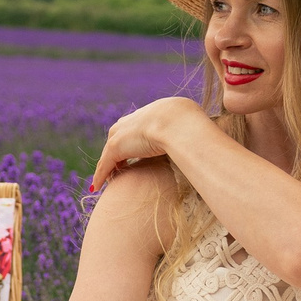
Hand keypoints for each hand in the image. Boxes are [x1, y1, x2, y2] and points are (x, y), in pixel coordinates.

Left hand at [91, 96, 207, 191]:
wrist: (178, 123)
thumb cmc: (191, 124)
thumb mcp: (191, 125)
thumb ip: (191, 133)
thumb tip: (203, 138)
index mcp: (149, 113)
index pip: (136, 128)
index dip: (135, 141)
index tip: (136, 151)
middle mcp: (131, 121)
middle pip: (119, 139)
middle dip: (117, 153)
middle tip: (119, 168)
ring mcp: (122, 134)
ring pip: (109, 153)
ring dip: (107, 167)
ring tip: (108, 179)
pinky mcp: (116, 147)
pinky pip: (105, 164)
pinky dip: (100, 176)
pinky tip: (97, 186)